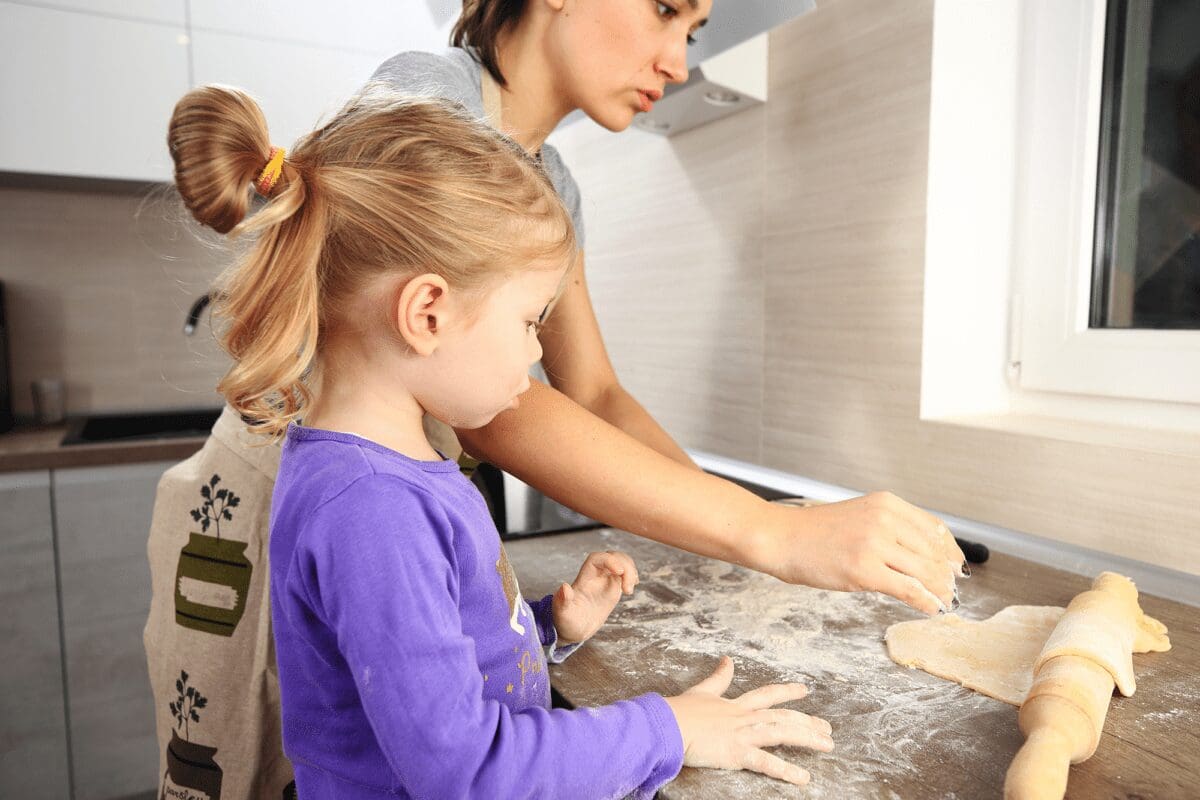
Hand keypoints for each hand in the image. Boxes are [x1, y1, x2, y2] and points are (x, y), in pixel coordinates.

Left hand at [551, 550, 637, 644]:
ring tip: (629, 590)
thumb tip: (564, 587)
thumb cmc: (566, 621)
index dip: (609, 559)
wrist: (574, 629)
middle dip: (625, 566)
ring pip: (620, 562)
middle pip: (612, 556)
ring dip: (630, 571)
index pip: (597, 558)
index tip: (619, 572)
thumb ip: (563, 601)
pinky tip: (630, 589)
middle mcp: (595, 576)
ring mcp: (605, 581)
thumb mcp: (563, 614)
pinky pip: (624, 574)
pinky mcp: (613, 588)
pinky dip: (631, 577)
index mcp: (584, 578)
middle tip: (627, 589)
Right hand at [664, 656, 832, 785]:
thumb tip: (728, 660)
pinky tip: (803, 778)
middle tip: (828, 728)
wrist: (667, 723)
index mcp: (735, 704)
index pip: (767, 695)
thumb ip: (717, 678)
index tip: (804, 691)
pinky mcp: (736, 752)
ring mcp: (742, 734)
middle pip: (783, 716)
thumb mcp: (702, 690)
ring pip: (782, 733)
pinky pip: (766, 762)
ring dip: (807, 739)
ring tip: (828, 745)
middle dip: (808, 721)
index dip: (786, 692)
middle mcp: (744, 717)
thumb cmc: (679, 710)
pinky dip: (786, 770)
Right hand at [756, 491, 966, 615]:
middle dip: (946, 575)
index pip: (933, 527)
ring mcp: (874, 544)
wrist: (780, 538)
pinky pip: (907, 589)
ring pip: (923, 571)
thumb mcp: (858, 516)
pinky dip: (924, 601)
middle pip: (932, 551)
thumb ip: (889, 528)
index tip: (957, 566)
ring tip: (943, 601)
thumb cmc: (813, 531)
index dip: (950, 550)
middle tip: (951, 590)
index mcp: (885, 503)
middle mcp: (884, 519)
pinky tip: (930, 608)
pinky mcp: (864, 570)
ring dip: (939, 590)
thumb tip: (922, 555)